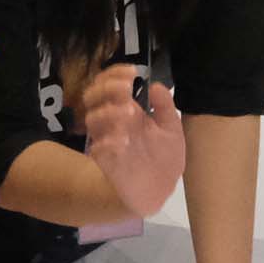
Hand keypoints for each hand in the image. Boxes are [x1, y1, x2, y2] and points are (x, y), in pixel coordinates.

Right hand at [77, 71, 185, 218]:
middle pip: (93, 96)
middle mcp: (112, 121)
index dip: (115, 74)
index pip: (110, 83)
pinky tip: (122, 141)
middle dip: (107, 88)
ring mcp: (107, 140)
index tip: (132, 72)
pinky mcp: (106, 162)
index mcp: (126, 109)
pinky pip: (98, 149)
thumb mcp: (171, 129)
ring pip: (93, 120)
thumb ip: (164, 107)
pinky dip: (107, 143)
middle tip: (126, 89)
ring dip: (108, 112)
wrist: (159, 190)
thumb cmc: (163, 157)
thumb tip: (156, 85)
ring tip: (129, 113)